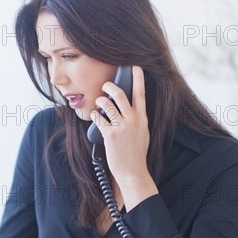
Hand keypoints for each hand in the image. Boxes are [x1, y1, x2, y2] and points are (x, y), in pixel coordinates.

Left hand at [90, 66, 157, 209]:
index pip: (141, 94)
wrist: (133, 171)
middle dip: (110, 86)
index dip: (138, 78)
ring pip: (107, 104)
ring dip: (100, 101)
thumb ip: (137, 119)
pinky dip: (94, 115)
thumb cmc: (136, 153)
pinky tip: (95, 117)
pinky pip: (98, 118)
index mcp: (142, 118)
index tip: (135, 66)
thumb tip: (131, 108)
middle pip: (120, 94)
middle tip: (105, 86)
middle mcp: (133, 120)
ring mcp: (122, 127)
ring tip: (99, 104)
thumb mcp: (143, 133)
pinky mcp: (110, 134)